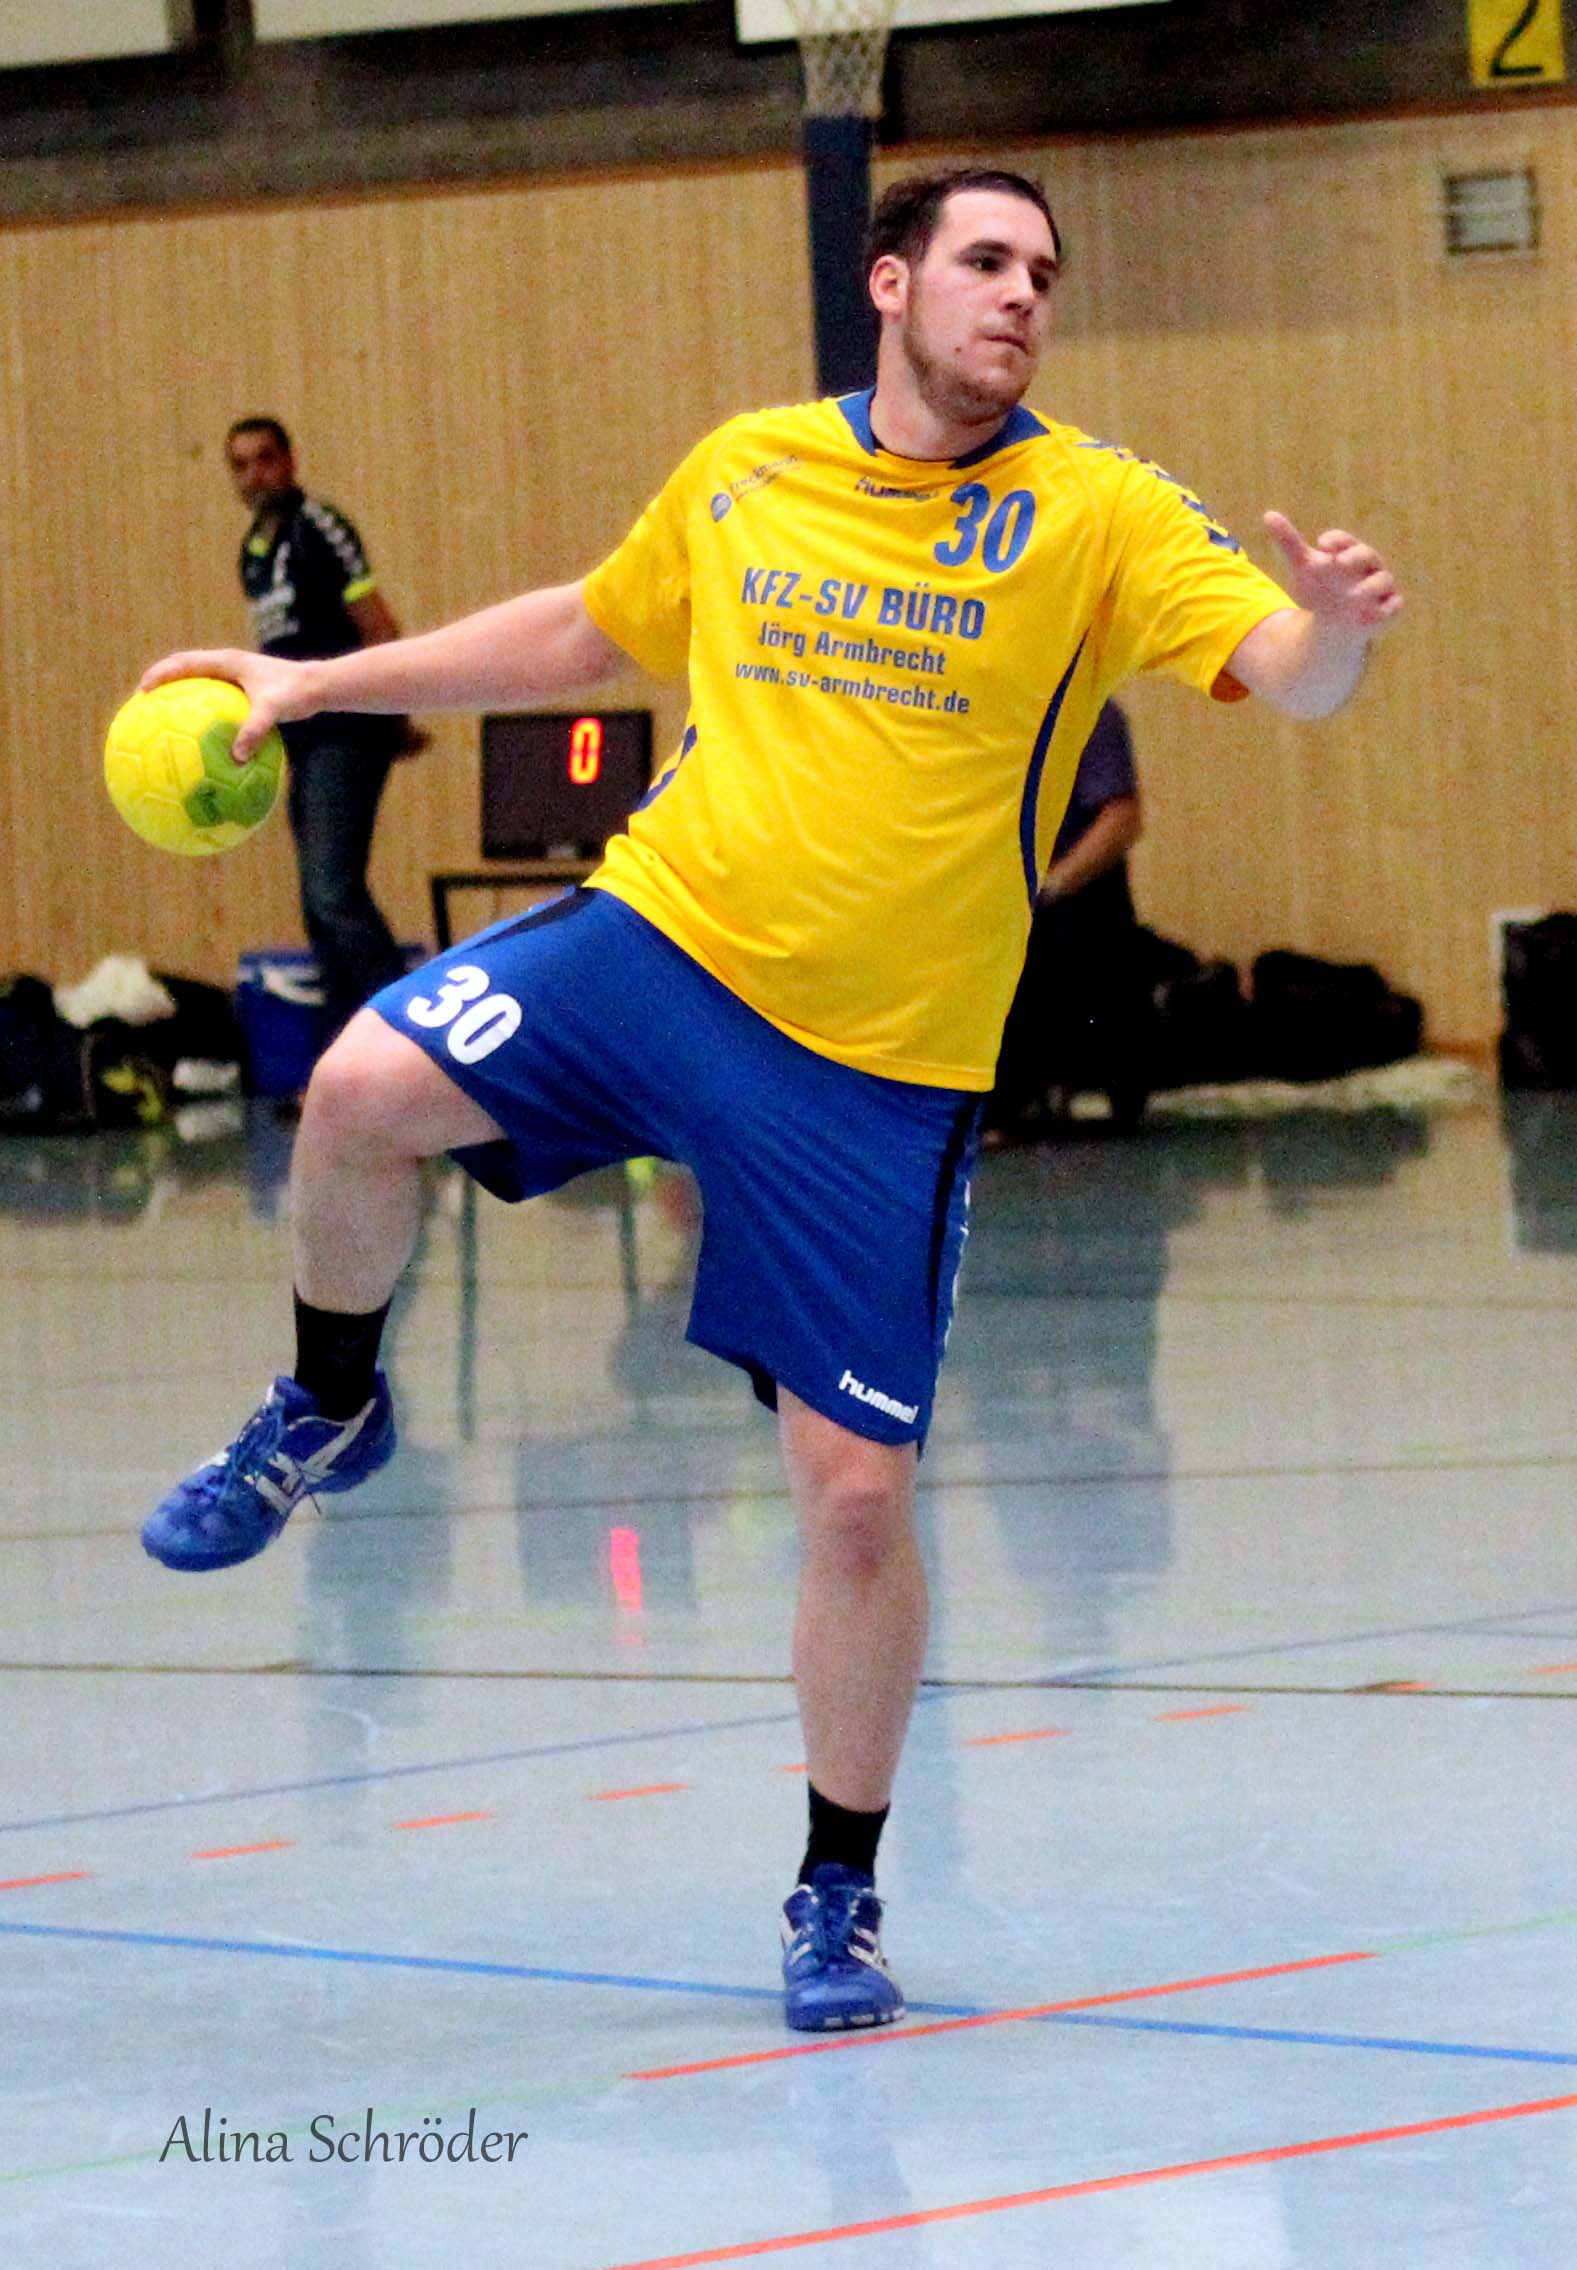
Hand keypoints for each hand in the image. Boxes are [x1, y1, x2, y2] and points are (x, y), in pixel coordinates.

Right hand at [139, 648, 315, 761]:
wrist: (319, 686)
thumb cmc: (297, 692)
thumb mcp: (274, 710)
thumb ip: (254, 731)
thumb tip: (236, 757)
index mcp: (227, 661)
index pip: (184, 663)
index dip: (161, 675)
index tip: (143, 691)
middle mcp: (227, 666)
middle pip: (183, 670)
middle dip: (161, 683)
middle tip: (141, 704)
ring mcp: (233, 677)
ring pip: (197, 684)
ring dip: (178, 697)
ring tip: (160, 720)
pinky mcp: (241, 691)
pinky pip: (213, 701)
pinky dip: (200, 713)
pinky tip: (197, 738)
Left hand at [1263, 513, 1402, 632]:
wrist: (1334, 623)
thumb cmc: (1322, 588)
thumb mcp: (1304, 567)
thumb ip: (1288, 542)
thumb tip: (1268, 514)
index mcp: (1348, 551)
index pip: (1344, 540)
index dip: (1336, 540)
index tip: (1321, 543)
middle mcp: (1368, 565)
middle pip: (1366, 555)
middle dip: (1355, 557)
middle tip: (1339, 562)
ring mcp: (1380, 587)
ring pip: (1383, 580)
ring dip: (1370, 587)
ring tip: (1352, 595)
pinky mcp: (1388, 608)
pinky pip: (1394, 606)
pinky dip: (1386, 609)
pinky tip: (1373, 614)